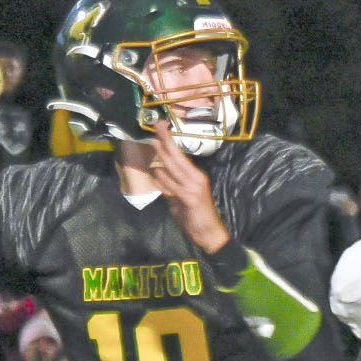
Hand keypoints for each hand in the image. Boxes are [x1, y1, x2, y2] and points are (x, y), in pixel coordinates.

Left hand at [145, 125, 230, 252]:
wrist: (209, 233)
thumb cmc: (195, 217)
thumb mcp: (180, 198)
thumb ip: (170, 187)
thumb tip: (156, 177)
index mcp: (196, 175)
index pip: (181, 155)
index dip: (170, 140)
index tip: (161, 126)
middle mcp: (196, 177)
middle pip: (177, 156)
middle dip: (165, 140)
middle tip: (156, 126)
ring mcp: (194, 187)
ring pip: (174, 167)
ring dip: (161, 155)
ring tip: (152, 142)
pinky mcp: (190, 198)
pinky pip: (173, 185)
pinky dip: (163, 178)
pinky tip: (155, 170)